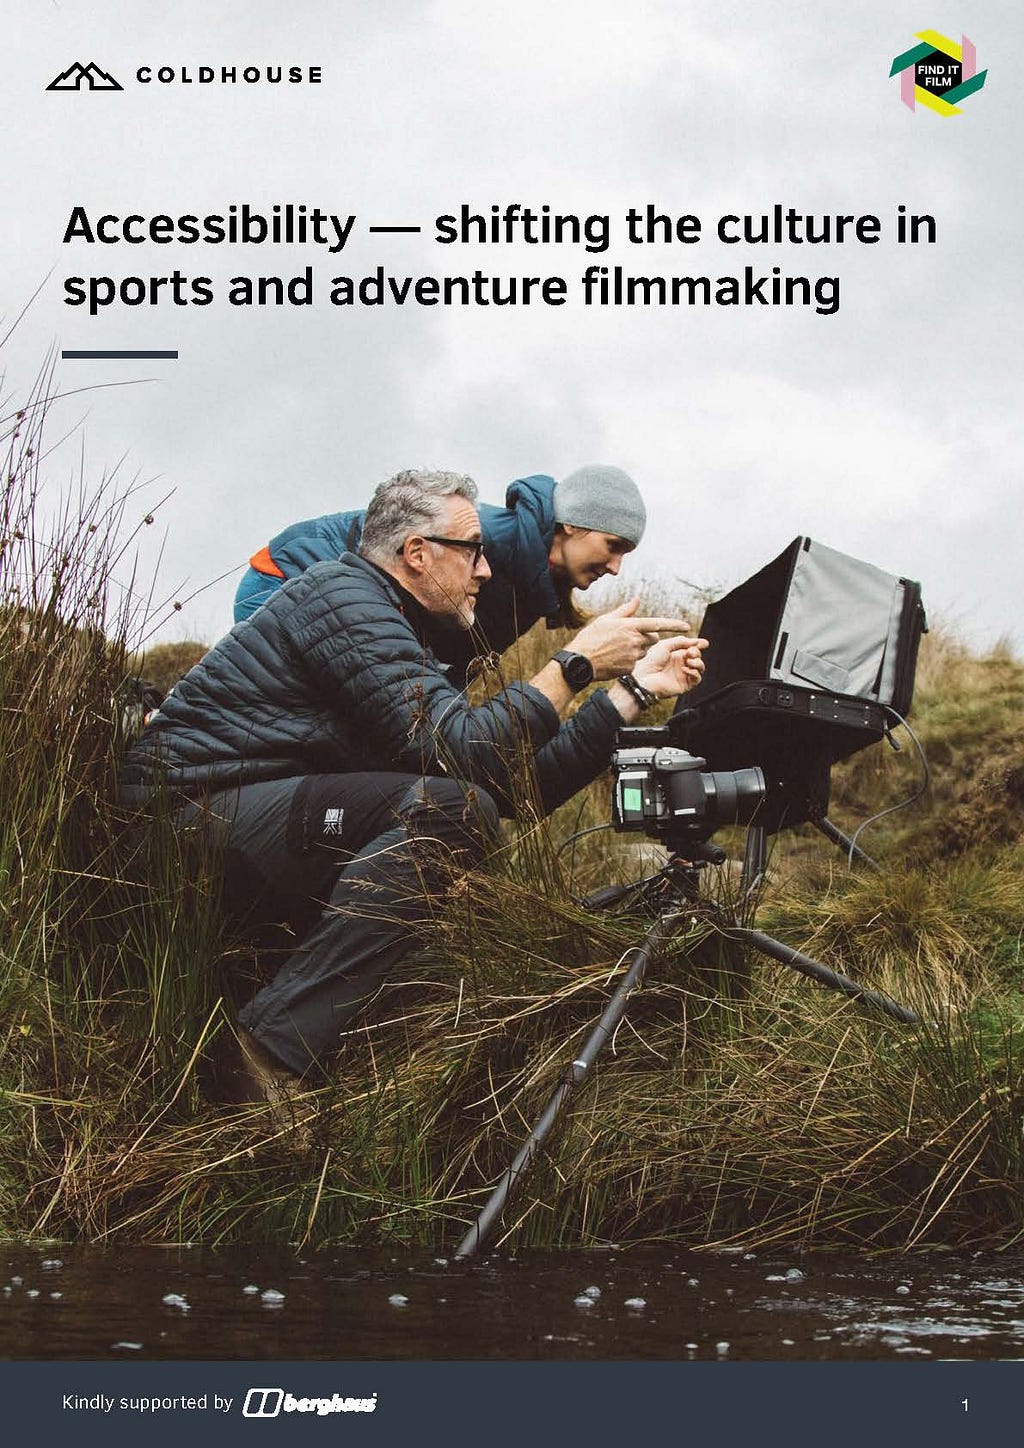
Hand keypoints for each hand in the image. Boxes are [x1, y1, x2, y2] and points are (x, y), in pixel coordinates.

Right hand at [570, 598, 692, 680]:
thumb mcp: (606, 620)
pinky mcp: (630, 668)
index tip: (686, 626)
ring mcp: (633, 655)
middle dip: (648, 638)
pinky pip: (636, 663)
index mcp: (630, 626)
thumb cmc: (591, 638)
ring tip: (618, 649)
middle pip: (653, 639)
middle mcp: (635, 640)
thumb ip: (625, 610)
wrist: (581, 661)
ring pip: (645, 651)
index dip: (674, 625)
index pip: (658, 624)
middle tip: (630, 638)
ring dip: (638, 649)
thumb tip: (637, 600)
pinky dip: (630, 660)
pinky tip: (615, 659)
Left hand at [632, 636, 708, 698]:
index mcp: (675, 653)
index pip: (692, 648)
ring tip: (689, 660)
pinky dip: (694, 672)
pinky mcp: (684, 684)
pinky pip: (697, 678)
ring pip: (700, 667)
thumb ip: (681, 641)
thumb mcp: (665, 645)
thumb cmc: (649, 661)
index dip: (698, 645)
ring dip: (698, 662)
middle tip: (690, 652)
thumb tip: (696, 641)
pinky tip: (685, 669)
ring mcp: (683, 674)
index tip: (703, 643)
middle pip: (697, 656)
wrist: (644, 678)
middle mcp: (680, 663)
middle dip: (696, 652)